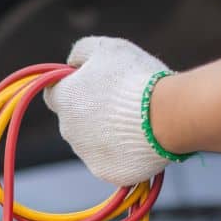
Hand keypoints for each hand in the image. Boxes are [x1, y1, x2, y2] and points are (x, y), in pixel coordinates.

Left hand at [44, 36, 180, 187]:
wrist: (166, 115)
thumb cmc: (135, 77)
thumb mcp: (106, 48)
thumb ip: (81, 51)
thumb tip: (72, 63)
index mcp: (64, 99)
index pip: (54, 94)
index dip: (73, 87)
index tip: (92, 84)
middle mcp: (68, 130)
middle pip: (76, 120)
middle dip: (93, 113)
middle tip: (123, 102)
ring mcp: (86, 155)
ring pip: (94, 142)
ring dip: (109, 133)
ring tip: (138, 120)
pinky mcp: (107, 173)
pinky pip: (112, 161)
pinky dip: (124, 153)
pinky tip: (142, 140)